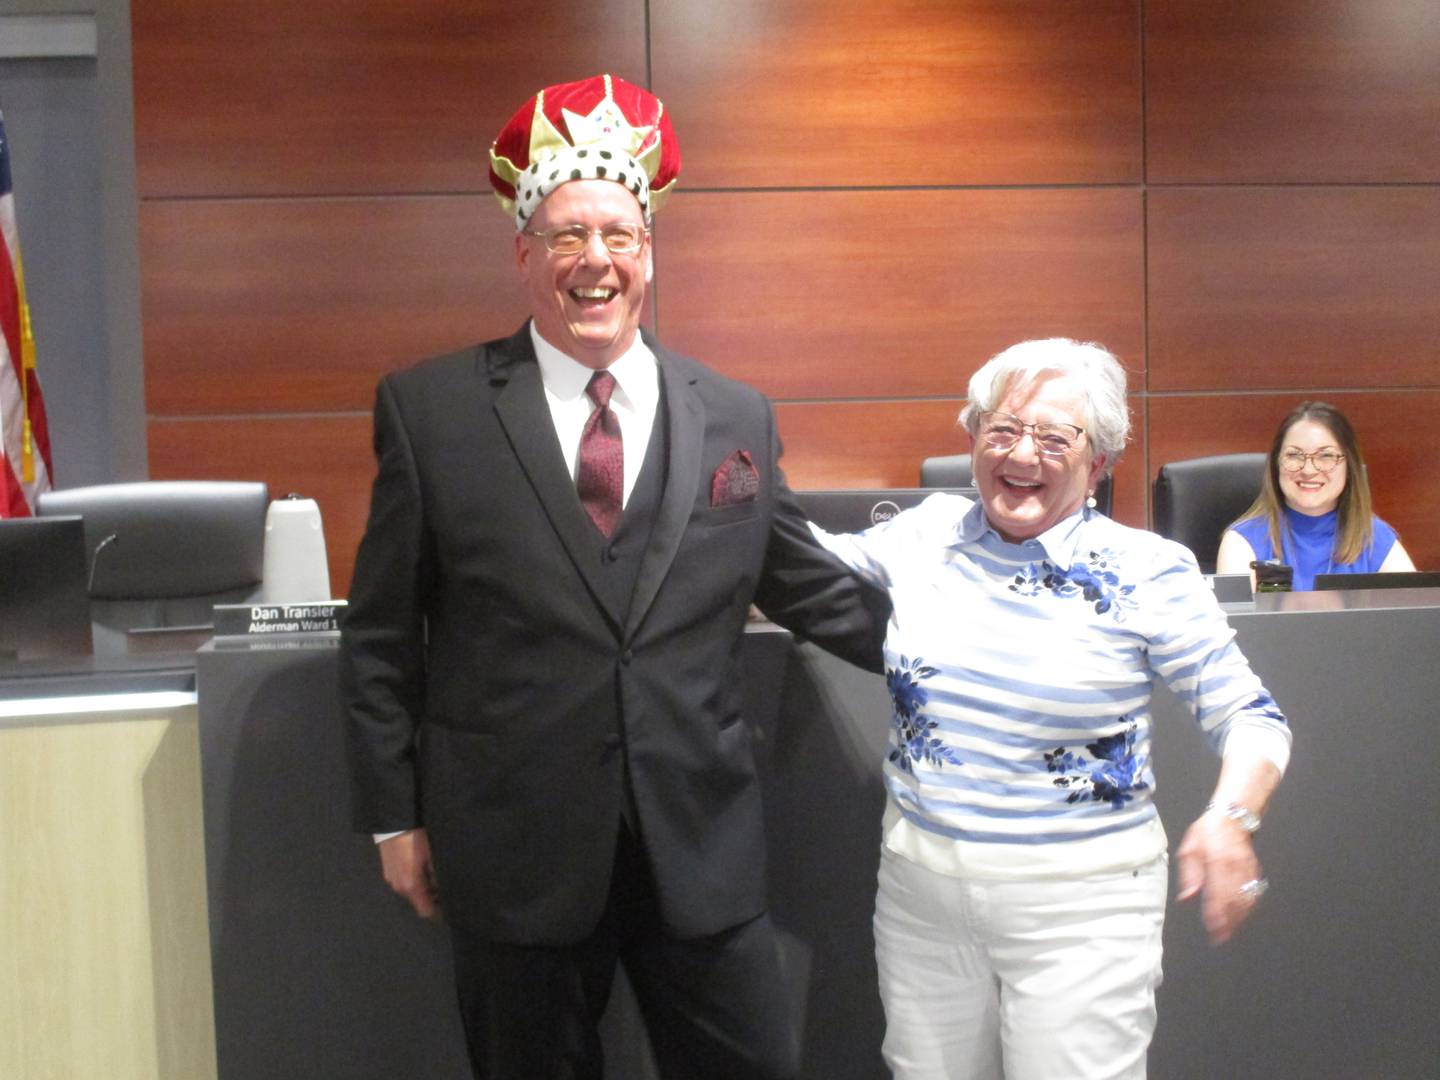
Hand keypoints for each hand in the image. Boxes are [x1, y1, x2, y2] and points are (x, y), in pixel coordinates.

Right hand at [378, 828, 440, 919]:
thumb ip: (438, 877)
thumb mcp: (433, 856)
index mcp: (411, 886)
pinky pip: (404, 882)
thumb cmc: (415, 838)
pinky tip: (421, 866)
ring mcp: (391, 880)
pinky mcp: (387, 871)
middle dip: (432, 897)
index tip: (451, 904)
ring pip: (411, 892)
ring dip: (423, 888)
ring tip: (434, 873)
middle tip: (445, 884)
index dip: (440, 911)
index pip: (426, 912)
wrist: (393, 822)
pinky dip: (413, 880)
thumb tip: (444, 889)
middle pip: (418, 902)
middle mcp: (399, 888)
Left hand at [1175, 812, 1264, 945]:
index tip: (1213, 929)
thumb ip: (1189, 874)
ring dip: (1239, 917)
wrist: (1232, 816)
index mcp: (1216, 861)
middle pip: (1233, 900)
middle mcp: (1234, 866)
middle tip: (1221, 937)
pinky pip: (1253, 892)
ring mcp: (1246, 869)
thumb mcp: (1190, 848)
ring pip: (1245, 898)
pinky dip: (1248, 906)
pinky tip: (1242, 916)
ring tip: (1230, 931)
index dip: (1216, 914)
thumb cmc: (1208, 831)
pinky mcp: (1254, 870)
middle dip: (1228, 921)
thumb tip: (1187, 897)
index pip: (1217, 893)